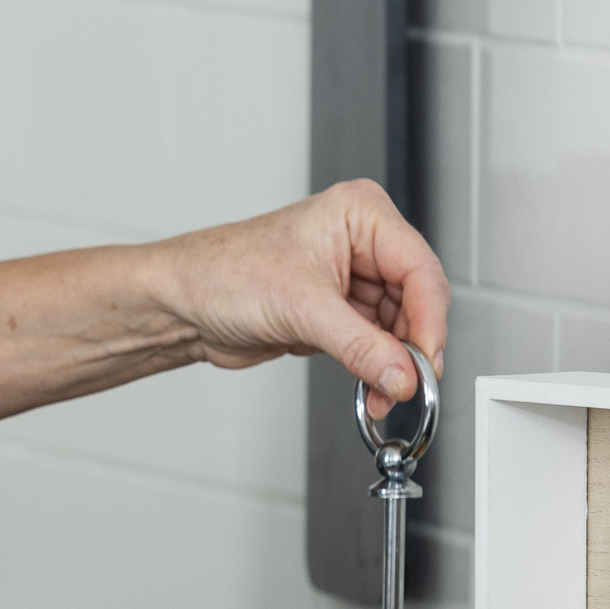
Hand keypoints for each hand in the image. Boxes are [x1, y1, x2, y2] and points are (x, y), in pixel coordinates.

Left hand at [158, 180, 449, 406]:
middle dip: (411, 348)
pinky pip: (376, 344)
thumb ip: (361, 345)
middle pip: (417, 302)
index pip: (420, 270)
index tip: (426, 362)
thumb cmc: (219, 273)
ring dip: (394, 366)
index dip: (430, 321)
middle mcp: (361, 242)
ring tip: (383, 393)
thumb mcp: (300, 307)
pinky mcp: (339, 312)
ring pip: (400, 329)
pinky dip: (376, 369)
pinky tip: (372, 388)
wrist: (179, 303)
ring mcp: (352, 278)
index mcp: (360, 215)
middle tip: (408, 385)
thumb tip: (404, 375)